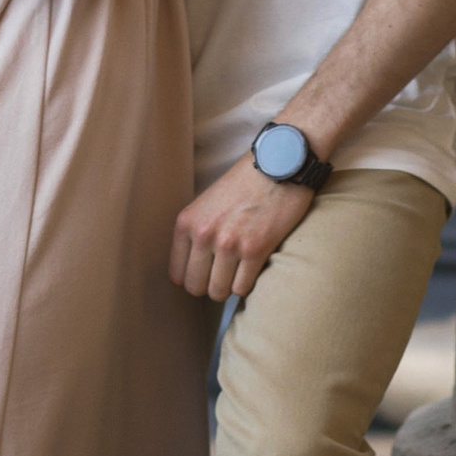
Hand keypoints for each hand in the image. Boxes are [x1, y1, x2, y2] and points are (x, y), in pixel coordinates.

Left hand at [170, 154, 313, 303]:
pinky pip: (242, 288)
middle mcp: (203, 234)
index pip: (177, 274)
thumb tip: (194, 268)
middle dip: (209, 286)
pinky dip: (247, 284)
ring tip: (238, 271)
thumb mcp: (207, 203)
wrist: (278, 164)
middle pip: (195, 287)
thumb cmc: (245, 183)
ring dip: (229, 287)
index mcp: (186, 223)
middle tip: (223, 275)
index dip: (192, 279)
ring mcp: (229, 244)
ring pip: (218, 292)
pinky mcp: (255, 250)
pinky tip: (252, 269)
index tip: (205, 274)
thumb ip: (196, 232)